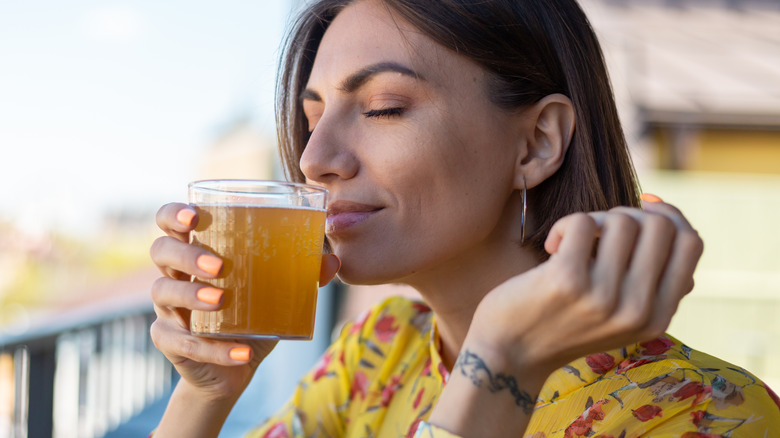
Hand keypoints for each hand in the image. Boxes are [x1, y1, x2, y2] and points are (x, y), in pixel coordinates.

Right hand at [149, 202, 340, 400]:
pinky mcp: (168, 341)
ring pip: (163, 292)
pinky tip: (241, 352)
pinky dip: (214, 348)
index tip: (193, 216)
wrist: (232, 368)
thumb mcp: (275, 294)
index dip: (174, 214)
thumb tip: (333, 261)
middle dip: (187, 254)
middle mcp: (175, 275)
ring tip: (221, 300)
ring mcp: (168, 309)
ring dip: (192, 294)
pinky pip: (182, 342)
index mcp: (196, 252)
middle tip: (218, 265)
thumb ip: (300, 275)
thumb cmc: (250, 316)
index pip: (170, 222)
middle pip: (161, 251)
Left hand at [469, 199, 703, 376]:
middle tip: (597, 232)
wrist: (509, 356)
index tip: (642, 208)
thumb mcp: (619, 316)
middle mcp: (637, 310)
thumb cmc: (562, 323)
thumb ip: (650, 282)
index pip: (691, 244)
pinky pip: (582, 222)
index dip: (670, 215)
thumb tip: (670, 220)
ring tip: (570, 242)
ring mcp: (603, 297)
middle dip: (628, 214)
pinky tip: (550, 248)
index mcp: (657, 318)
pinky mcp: (567, 280)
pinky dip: (563, 225)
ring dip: (593, 220)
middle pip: (660, 226)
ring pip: (621, 221)